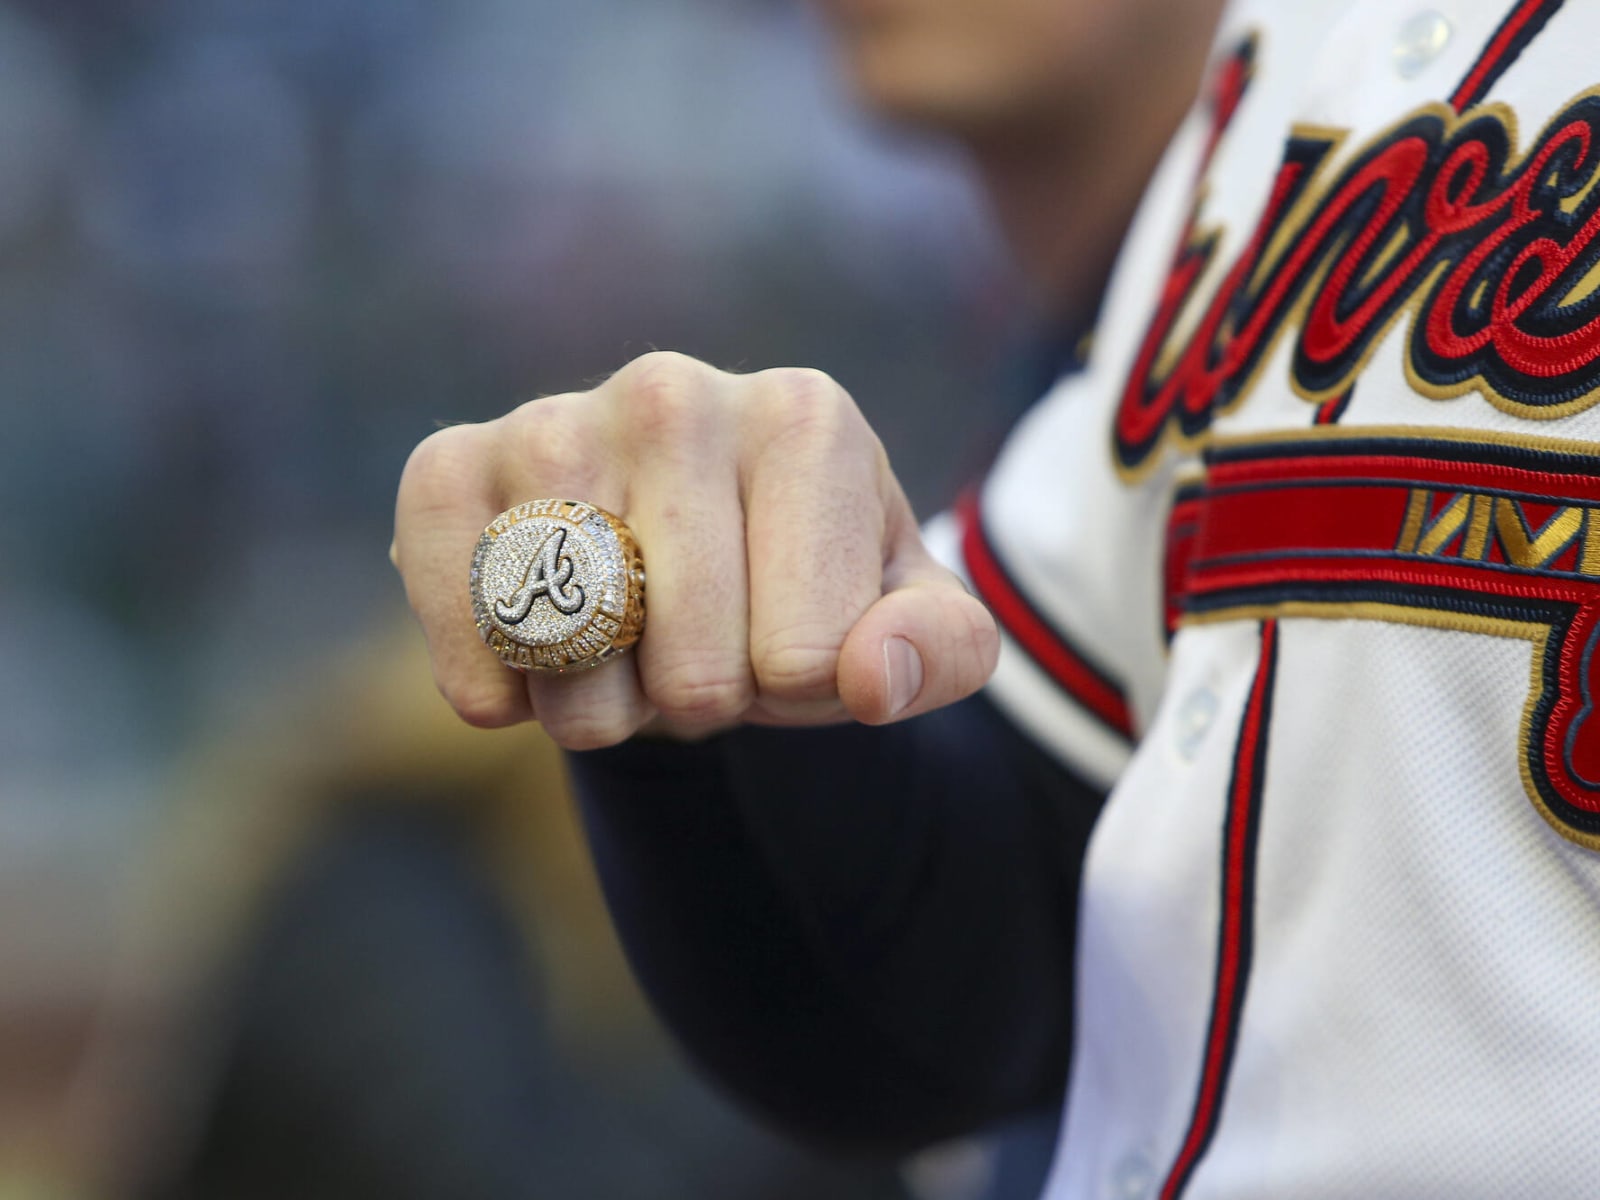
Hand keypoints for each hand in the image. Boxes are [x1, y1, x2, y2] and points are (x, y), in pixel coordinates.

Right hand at [392, 351, 998, 749]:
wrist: (677, 565)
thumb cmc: (805, 591)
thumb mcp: (907, 624)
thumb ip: (938, 650)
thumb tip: (867, 677)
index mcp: (807, 418)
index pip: (805, 656)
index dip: (798, 690)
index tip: (791, 634)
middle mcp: (676, 392)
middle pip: (693, 669)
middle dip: (701, 705)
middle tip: (700, 652)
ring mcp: (555, 419)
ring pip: (574, 654)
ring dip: (599, 708)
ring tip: (624, 651)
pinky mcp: (449, 464)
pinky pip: (463, 619)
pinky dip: (495, 690)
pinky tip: (531, 665)